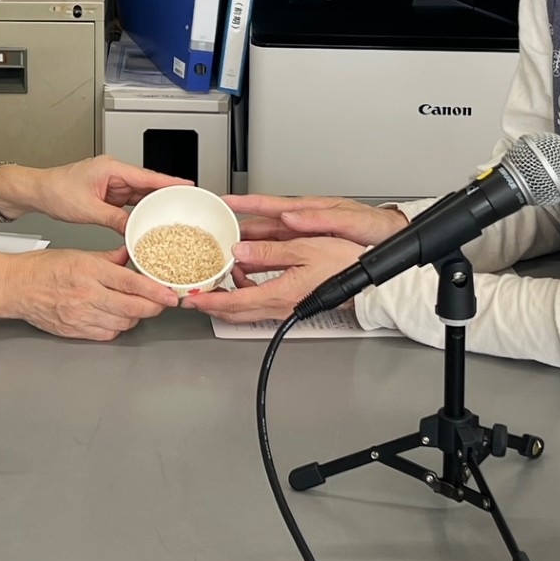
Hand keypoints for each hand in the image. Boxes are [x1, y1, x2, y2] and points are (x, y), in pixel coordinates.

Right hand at [1, 247, 180, 340]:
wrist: (17, 287)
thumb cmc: (43, 268)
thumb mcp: (79, 254)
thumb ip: (109, 258)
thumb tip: (130, 256)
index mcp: (90, 271)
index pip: (131, 283)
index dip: (156, 291)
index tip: (171, 294)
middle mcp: (87, 295)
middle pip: (133, 308)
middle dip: (153, 306)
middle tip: (162, 301)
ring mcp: (82, 316)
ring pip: (124, 322)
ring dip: (136, 315)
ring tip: (138, 306)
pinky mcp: (76, 331)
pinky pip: (108, 334)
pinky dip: (118, 326)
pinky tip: (117, 316)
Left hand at [6, 157, 189, 233]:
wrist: (38, 192)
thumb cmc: (55, 191)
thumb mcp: (88, 210)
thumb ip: (114, 219)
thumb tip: (133, 229)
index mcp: (111, 168)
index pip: (147, 175)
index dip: (170, 181)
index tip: (188, 185)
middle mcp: (113, 173)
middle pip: (147, 184)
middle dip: (165, 195)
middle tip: (183, 205)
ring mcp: (111, 183)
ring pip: (139, 194)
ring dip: (152, 204)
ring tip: (169, 215)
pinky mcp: (107, 193)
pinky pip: (129, 202)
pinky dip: (138, 210)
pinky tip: (146, 220)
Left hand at [181, 237, 366, 323]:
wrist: (367, 280)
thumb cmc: (343, 262)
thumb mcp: (304, 248)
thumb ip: (268, 252)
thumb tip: (239, 252)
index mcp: (281, 293)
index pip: (235, 303)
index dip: (210, 302)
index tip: (192, 299)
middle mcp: (281, 305)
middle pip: (237, 312)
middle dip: (212, 305)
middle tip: (194, 295)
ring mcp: (286, 307)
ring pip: (248, 309)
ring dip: (228, 299)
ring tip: (216, 281)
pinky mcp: (292, 303)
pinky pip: (261, 303)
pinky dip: (245, 294)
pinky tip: (244, 277)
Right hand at [226, 194, 407, 245]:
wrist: (395, 239)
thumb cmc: (376, 227)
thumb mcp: (350, 220)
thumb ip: (319, 219)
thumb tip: (290, 217)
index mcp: (310, 210)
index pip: (271, 204)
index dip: (246, 202)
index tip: (225, 200)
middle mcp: (304, 221)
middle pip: (263, 224)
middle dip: (238, 226)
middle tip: (215, 232)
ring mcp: (306, 236)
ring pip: (269, 239)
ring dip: (248, 244)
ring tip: (227, 251)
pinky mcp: (311, 249)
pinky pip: (280, 252)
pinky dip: (263, 257)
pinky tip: (254, 266)